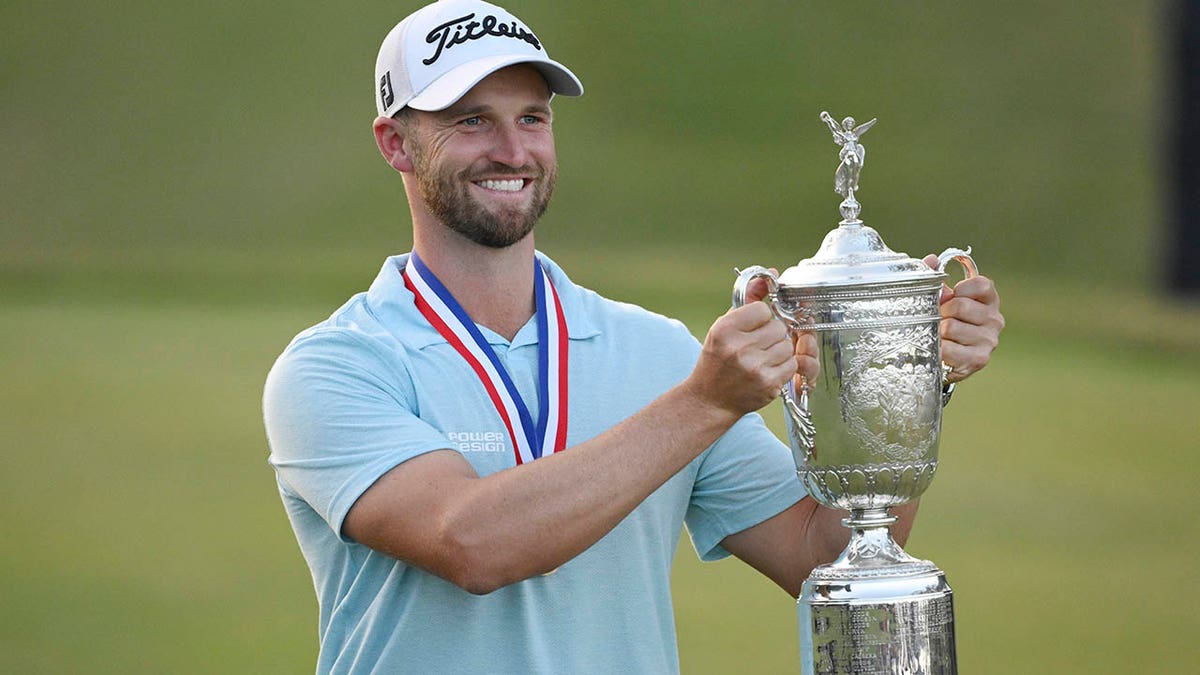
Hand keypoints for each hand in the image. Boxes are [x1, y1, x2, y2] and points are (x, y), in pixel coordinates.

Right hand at [689, 276, 795, 414]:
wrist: (709, 400)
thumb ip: (749, 299)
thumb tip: (772, 273)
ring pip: (786, 346)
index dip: (760, 319)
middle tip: (757, 346)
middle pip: (778, 328)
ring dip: (779, 352)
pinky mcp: (768, 384)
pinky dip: (783, 367)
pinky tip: (766, 371)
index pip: (762, 309)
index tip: (751, 329)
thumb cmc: (716, 360)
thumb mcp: (724, 327)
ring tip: (761, 359)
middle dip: (772, 336)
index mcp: (725, 329)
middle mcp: (738, 347)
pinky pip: (791, 365)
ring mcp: (755, 367)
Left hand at [923, 254, 1004, 382]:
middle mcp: (995, 319)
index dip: (959, 289)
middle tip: (938, 320)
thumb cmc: (942, 322)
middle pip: (961, 306)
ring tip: (939, 336)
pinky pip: (949, 349)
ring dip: (938, 332)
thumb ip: (934, 276)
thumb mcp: (940, 297)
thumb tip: (931, 260)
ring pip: (952, 327)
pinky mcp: (979, 359)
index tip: (948, 297)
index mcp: (988, 300)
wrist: (941, 360)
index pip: (981, 284)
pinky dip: (939, 349)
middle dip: (942, 312)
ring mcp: (989, 340)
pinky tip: (941, 350)